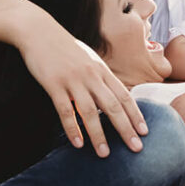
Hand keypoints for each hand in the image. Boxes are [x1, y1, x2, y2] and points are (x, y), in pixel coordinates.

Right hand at [15, 14, 146, 155]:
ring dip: (98, 135)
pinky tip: (78, 144)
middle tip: (136, 148)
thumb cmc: (65, 47)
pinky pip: (65, 110)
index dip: (135, 114)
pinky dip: (72, 128)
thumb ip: (99, 76)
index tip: (144, 131)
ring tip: (105, 153)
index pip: (124, 95)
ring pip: (89, 112)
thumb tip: (111, 95)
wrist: (40, 32)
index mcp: (101, 70)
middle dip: (126, 129)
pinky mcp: (54, 84)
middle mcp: (91, 76)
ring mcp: (73, 80)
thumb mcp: (88, 59)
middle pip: (112, 106)